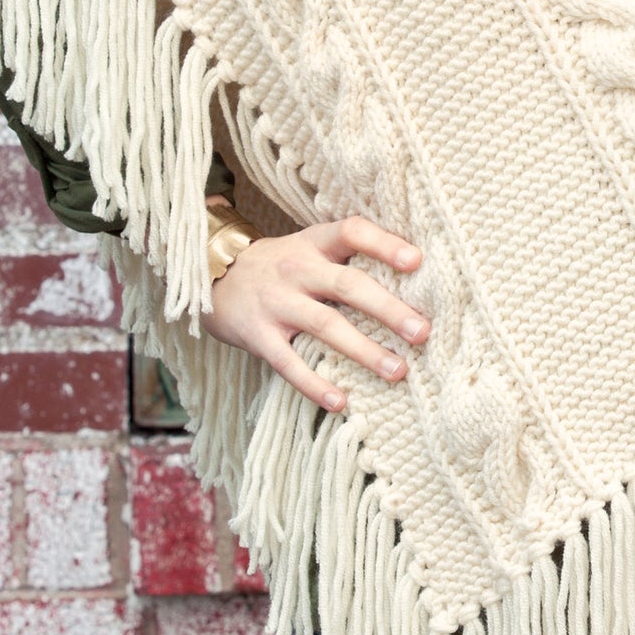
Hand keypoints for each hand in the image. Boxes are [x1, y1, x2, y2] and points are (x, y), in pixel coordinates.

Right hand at [199, 208, 429, 412]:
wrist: (211, 276)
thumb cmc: (280, 266)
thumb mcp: (309, 247)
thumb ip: (348, 258)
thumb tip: (415, 278)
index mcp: (314, 243)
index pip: (351, 232)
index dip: (384, 244)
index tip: (417, 260)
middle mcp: (297, 269)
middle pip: (348, 285)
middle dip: (388, 309)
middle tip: (423, 332)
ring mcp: (276, 302)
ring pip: (326, 326)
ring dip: (365, 351)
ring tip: (398, 370)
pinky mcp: (258, 335)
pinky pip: (289, 363)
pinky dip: (315, 384)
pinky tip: (341, 402)